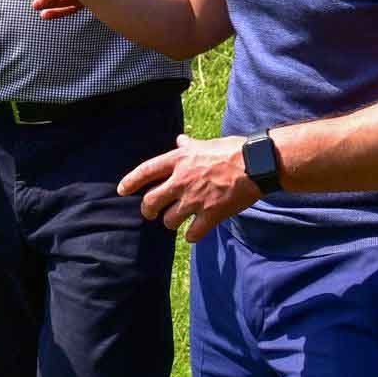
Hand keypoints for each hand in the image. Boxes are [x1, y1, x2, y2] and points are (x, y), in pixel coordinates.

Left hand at [118, 133, 262, 243]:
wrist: (255, 164)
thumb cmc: (231, 150)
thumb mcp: (205, 144)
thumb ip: (188, 146)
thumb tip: (180, 141)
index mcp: (178, 160)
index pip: (145, 171)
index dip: (130, 182)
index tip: (122, 190)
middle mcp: (181, 180)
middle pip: (151, 201)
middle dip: (148, 210)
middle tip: (151, 213)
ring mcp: (194, 199)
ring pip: (169, 220)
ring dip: (171, 222)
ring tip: (177, 221)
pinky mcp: (210, 215)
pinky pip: (191, 234)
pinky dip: (191, 235)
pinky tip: (194, 233)